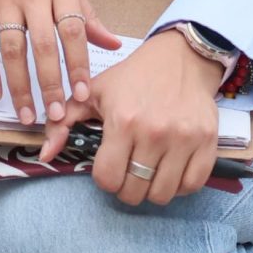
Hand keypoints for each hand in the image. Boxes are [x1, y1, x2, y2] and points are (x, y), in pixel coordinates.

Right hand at [0, 0, 119, 126]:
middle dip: (50, 83)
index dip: (78, 64)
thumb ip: (85, 13)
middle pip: (44, 44)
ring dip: (19, 86)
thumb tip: (113, 44)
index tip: (82, 94)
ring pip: (13, 48)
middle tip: (54, 115)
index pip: (74, 30)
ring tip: (27, 114)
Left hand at [43, 28, 227, 204]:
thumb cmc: (133, 77)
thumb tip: (45, 154)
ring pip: (163, 194)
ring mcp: (184, 139)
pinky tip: (169, 173)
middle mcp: (155, 132)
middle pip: (135, 191)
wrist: (181, 58)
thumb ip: (62, 122)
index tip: (108, 167)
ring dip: (151, 191)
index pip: (108, 178)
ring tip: (147, 174)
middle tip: (127, 172)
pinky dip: (179, 187)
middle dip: (126, 188)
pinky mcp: (208, 142)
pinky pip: (192, 185)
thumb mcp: (92, 92)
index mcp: (123, 121)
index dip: (104, 179)